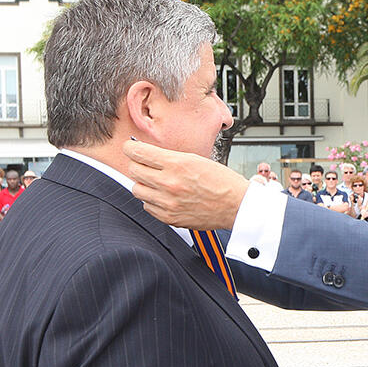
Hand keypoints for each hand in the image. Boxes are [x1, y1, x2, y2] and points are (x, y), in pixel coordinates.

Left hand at [122, 140, 247, 229]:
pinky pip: (147, 207)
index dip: (131, 148)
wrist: (236, 206)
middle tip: (145, 165)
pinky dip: (152, 201)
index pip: (138, 153)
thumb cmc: (222, 182)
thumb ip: (170, 158)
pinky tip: (164, 197)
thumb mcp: (197, 159)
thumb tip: (148, 155)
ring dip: (143, 184)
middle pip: (133, 170)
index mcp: (177, 164)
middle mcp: (169, 183)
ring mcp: (168, 202)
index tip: (131, 148)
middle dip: (137, 165)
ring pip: (136, 189)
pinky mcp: (169, 217)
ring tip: (156, 183)